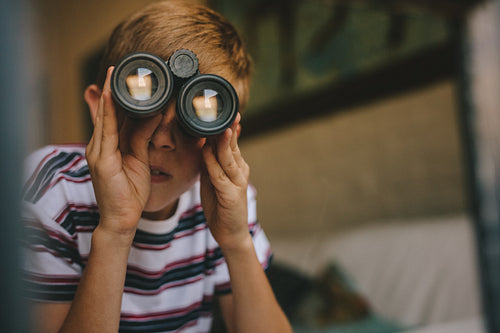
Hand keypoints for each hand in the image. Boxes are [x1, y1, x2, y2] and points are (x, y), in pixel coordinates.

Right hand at [85, 67, 161, 236]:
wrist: (122, 219)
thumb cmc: (130, 192)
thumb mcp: (140, 159)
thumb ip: (143, 136)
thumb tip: (155, 114)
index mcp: (109, 146)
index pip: (113, 116)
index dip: (116, 96)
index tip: (123, 77)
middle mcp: (100, 146)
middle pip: (106, 113)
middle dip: (111, 89)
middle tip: (118, 67)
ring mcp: (98, 153)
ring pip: (104, 118)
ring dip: (108, 95)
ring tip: (114, 74)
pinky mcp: (101, 161)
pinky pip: (106, 132)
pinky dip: (108, 113)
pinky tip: (110, 97)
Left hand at [200, 113, 250, 250]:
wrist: (231, 233)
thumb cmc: (221, 206)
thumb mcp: (214, 179)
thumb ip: (211, 162)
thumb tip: (205, 142)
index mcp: (236, 166)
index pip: (232, 142)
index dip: (227, 125)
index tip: (221, 108)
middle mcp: (240, 171)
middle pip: (233, 146)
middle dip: (229, 127)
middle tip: (224, 109)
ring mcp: (237, 183)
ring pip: (229, 158)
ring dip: (225, 142)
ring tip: (222, 127)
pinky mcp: (231, 196)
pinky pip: (219, 176)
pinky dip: (213, 163)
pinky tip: (208, 152)